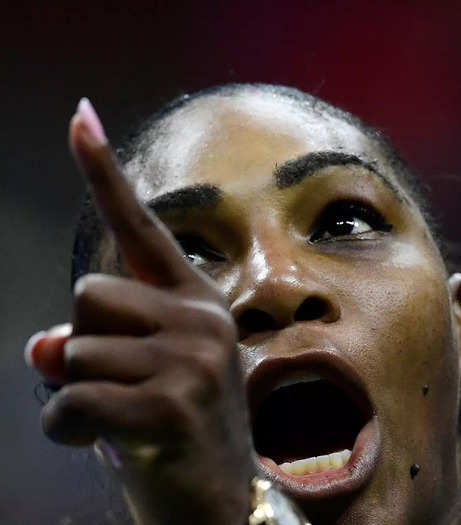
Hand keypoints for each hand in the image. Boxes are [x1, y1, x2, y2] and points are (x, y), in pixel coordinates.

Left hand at [26, 99, 252, 524]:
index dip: (105, 171)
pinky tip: (107, 443)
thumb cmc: (176, 430)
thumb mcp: (137, 376)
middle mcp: (203, 318)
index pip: (143, 227)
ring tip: (124, 419)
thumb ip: (93, 343)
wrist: (220, 505)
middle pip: (87, 298)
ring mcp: (192, 359)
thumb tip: (44, 344)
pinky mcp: (169, 404)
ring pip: (74, 350)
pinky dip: (67, 428)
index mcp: (198, 302)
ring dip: (76, 391)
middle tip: (125, 387)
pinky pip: (70, 399)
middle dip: (85, 346)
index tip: (78, 115)